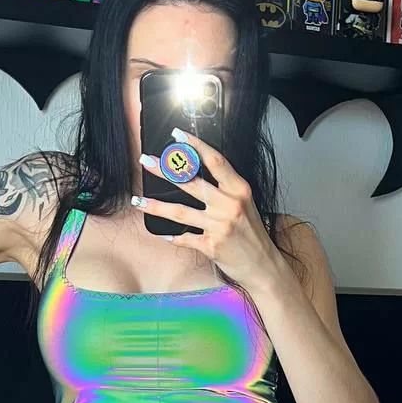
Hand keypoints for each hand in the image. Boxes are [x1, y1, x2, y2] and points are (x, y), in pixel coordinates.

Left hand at [132, 130, 281, 294]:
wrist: (263, 266)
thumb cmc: (252, 234)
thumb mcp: (245, 204)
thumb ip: (225, 189)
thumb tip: (194, 172)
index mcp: (239, 190)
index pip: (215, 161)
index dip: (195, 146)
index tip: (178, 136)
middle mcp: (230, 206)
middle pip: (192, 182)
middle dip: (165, 170)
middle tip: (146, 161)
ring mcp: (220, 226)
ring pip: (181, 212)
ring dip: (156, 206)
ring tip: (138, 201)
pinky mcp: (212, 247)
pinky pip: (185, 238)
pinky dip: (173, 237)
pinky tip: (162, 235)